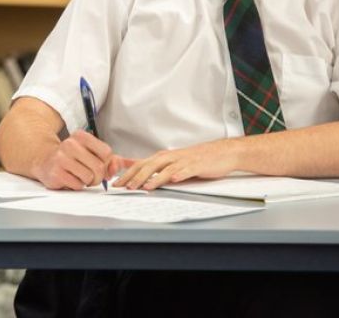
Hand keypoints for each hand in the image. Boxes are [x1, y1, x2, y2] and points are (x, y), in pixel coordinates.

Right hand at [34, 130, 116, 190]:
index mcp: (81, 136)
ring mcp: (61, 158)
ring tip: (79, 176)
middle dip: (98, 176)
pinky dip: (77, 186)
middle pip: (99, 167)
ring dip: (87, 181)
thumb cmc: (72, 158)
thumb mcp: (91, 153)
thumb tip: (128, 165)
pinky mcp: (56, 172)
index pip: (106, 152)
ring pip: (88, 177)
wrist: (45, 161)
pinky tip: (69, 178)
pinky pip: (77, 185)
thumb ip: (112, 159)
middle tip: (90, 175)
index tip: (98, 163)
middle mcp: (70, 144)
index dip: (106, 162)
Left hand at [113, 138, 243, 189]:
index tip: (116, 183)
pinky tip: (174, 179)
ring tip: (145, 186)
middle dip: (135, 177)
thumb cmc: (197, 159)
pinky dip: (179, 174)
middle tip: (125, 187)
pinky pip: (186, 170)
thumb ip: (158, 169)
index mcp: (163, 157)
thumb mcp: (174, 162)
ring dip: (154, 178)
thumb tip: (142, 176)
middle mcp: (170, 157)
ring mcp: (183, 161)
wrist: (221, 152)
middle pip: (149, 166)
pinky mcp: (197, 165)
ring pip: (165, 168)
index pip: (140, 165)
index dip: (127, 174)